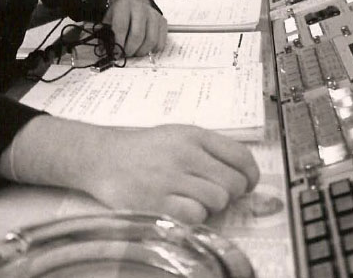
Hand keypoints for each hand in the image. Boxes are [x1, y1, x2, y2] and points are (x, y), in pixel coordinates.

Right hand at [83, 125, 259, 222]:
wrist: (101, 157)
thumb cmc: (143, 149)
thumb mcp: (177, 135)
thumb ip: (207, 149)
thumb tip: (241, 172)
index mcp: (194, 135)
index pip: (240, 156)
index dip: (251, 175)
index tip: (248, 185)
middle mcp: (185, 154)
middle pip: (233, 182)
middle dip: (231, 194)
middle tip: (217, 195)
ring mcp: (171, 178)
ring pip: (217, 200)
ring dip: (211, 206)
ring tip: (194, 200)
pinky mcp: (157, 201)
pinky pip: (196, 215)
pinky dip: (194, 216)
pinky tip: (181, 208)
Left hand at [102, 0, 165, 57]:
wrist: (133, 1)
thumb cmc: (120, 12)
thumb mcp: (109, 19)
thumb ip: (106, 35)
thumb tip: (105, 51)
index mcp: (124, 6)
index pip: (121, 27)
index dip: (118, 44)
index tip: (116, 53)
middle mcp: (140, 8)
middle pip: (137, 35)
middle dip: (130, 50)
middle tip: (125, 54)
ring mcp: (153, 15)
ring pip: (150, 40)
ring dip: (141, 51)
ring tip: (135, 52)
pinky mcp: (162, 21)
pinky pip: (160, 41)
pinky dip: (152, 49)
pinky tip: (145, 48)